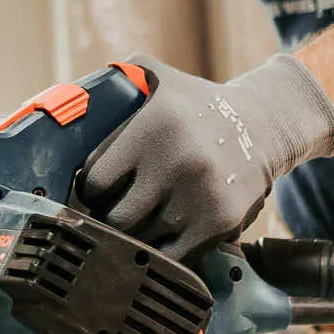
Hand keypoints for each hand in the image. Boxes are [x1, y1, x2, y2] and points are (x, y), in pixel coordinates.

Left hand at [78, 54, 333, 258]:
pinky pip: (172, 256)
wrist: (263, 126)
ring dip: (136, 234)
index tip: (96, 190)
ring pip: (141, 239)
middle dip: (110, 216)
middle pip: (115, 217)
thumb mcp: (157, 78)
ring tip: (142, 218)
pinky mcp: (219, 224)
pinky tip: (163, 234)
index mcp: (152, 129)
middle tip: (114, 209)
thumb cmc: (197, 105)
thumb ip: (114, 81)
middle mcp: (176, 163)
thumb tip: (69, 100)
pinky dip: (162, 252)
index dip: (91, 190)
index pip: (95, 182)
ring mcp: (199, 197)